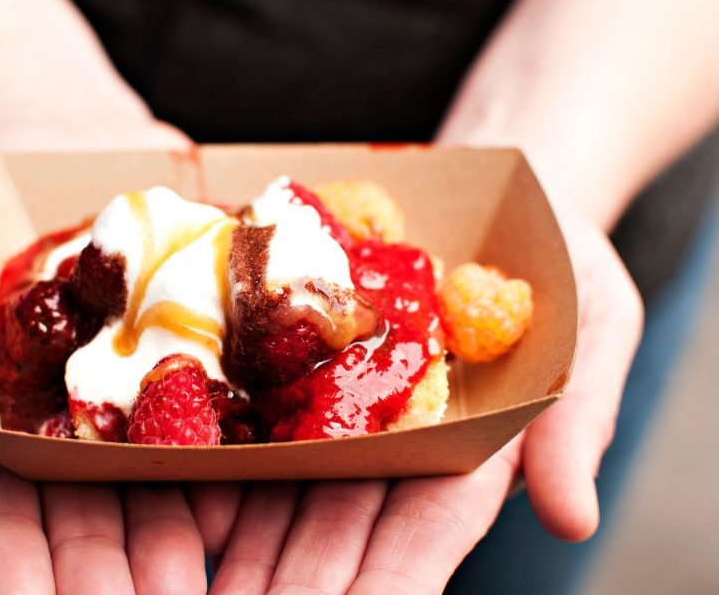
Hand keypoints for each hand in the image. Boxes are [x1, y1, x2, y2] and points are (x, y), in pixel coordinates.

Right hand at [0, 120, 227, 592]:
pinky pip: (241, 397)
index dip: (20, 566)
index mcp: (10, 423)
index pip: (7, 513)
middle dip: (124, 569)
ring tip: (218, 572)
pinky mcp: (214, 343)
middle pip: (105, 513)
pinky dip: (258, 443)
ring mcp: (156, 385)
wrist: (58, 130)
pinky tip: (281, 487)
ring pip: (178, 475)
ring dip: (197, 530)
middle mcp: (88, 421)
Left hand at [203, 202, 643, 593]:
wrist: (500, 195)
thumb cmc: (565, 265)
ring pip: (272, 487)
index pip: (421, 541)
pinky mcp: (286, 365)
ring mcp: (328, 413)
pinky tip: (155, 474)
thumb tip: (574, 520)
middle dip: (287, 578)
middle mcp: (383, 454)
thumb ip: (573, 423)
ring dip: (228, 536)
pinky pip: (238, 408)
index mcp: (460, 465)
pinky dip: (199, 445)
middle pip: (328, 533)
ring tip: (173, 576)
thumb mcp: (596, 328)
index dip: (389, 581)